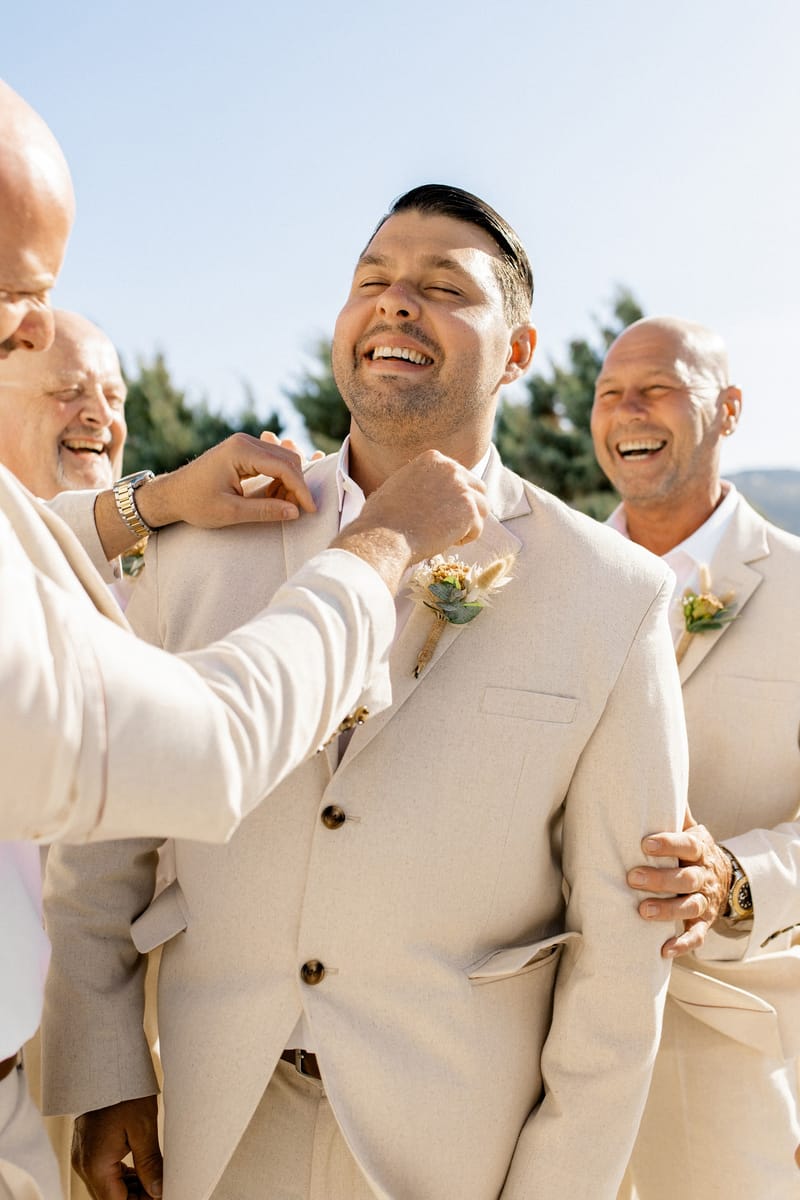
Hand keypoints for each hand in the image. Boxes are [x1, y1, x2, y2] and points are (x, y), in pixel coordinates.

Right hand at [72, 1096, 161, 1199]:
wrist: (103, 1066)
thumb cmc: (123, 1091)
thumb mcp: (143, 1127)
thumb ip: (150, 1164)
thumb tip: (158, 1191)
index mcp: (96, 1165)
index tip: (160, 1197)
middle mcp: (85, 1165)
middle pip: (111, 1198)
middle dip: (136, 1198)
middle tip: (161, 1190)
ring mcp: (83, 1158)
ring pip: (107, 1188)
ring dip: (130, 1190)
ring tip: (155, 1182)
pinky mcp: (88, 1149)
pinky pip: (104, 1173)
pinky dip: (122, 1177)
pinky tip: (141, 1173)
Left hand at [96, 434, 318, 559]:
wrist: (172, 494)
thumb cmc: (195, 503)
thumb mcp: (230, 512)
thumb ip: (265, 511)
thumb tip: (295, 512)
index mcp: (241, 451)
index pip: (284, 467)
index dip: (300, 489)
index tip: (310, 510)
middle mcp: (245, 441)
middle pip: (288, 459)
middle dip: (297, 485)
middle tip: (296, 510)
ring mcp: (245, 444)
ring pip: (283, 459)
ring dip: (289, 483)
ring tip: (282, 506)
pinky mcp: (245, 451)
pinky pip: (273, 461)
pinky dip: (279, 479)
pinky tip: (274, 496)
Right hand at [331, 451, 488, 594]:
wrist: (383, 537)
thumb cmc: (381, 518)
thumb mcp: (397, 484)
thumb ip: (418, 480)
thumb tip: (426, 489)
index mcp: (433, 458)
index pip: (459, 475)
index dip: (452, 497)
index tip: (437, 512)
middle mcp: (450, 468)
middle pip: (477, 489)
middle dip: (466, 509)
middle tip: (447, 526)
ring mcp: (461, 488)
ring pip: (482, 508)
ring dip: (467, 524)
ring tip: (445, 536)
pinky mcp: (468, 510)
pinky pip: (478, 528)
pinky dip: (465, 539)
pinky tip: (445, 542)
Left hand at [628, 815, 731, 958]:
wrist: (724, 876)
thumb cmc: (691, 848)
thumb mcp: (688, 827)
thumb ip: (671, 810)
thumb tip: (647, 775)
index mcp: (698, 848)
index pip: (686, 844)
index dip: (667, 843)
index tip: (645, 843)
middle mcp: (704, 874)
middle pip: (686, 877)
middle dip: (659, 879)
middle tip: (632, 877)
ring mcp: (705, 899)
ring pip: (690, 905)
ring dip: (667, 910)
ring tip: (642, 911)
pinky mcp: (704, 921)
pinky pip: (697, 934)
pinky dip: (682, 943)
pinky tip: (663, 949)